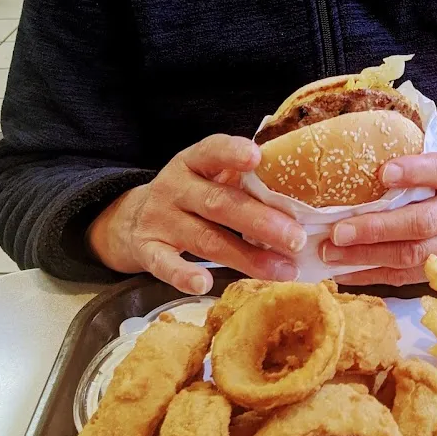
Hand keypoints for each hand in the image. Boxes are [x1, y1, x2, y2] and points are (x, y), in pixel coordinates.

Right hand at [88, 134, 304, 294]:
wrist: (131, 220)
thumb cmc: (192, 197)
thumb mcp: (210, 178)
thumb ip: (244, 182)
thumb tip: (305, 195)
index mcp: (193, 162)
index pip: (212, 151)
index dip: (232, 153)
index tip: (258, 157)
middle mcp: (175, 188)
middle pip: (219, 203)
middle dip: (261, 221)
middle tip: (297, 239)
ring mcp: (160, 220)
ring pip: (205, 238)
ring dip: (246, 257)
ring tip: (283, 270)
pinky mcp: (147, 249)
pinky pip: (164, 264)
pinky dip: (183, 275)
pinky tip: (205, 284)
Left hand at [322, 149, 436, 284]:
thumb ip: (415, 156)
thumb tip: (359, 152)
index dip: (414, 172)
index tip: (383, 172)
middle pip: (422, 224)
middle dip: (376, 229)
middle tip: (337, 232)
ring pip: (413, 256)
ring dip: (367, 257)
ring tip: (331, 253)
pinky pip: (408, 277)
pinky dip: (373, 275)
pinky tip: (344, 271)